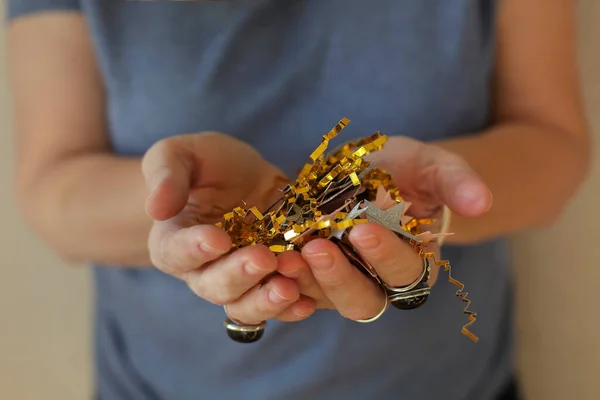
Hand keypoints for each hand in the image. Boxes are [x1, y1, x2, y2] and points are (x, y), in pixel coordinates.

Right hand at [142, 133, 316, 324]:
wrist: (245, 175)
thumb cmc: (206, 163)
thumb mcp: (182, 155)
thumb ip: (166, 175)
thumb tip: (155, 207)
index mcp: (173, 241)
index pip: (176, 252)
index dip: (195, 249)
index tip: (216, 238)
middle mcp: (202, 270)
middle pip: (214, 286)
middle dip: (239, 276)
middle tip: (263, 259)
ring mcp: (239, 280)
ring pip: (245, 305)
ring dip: (267, 300)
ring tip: (290, 287)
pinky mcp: (270, 281)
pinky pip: (277, 306)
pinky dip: (291, 308)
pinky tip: (307, 302)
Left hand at [278, 136, 491, 320]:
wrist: (366, 168)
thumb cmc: (405, 169)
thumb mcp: (430, 165)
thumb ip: (455, 181)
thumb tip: (483, 201)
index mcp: (415, 265)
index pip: (404, 274)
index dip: (385, 256)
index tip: (362, 228)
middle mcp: (377, 282)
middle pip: (362, 301)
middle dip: (339, 278)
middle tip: (317, 248)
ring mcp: (340, 281)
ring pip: (323, 298)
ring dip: (303, 280)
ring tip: (284, 253)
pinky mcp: (309, 273)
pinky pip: (293, 285)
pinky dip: (280, 276)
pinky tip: (267, 254)